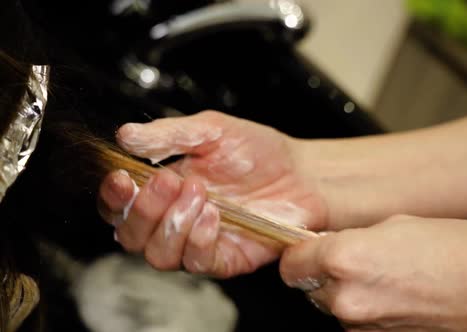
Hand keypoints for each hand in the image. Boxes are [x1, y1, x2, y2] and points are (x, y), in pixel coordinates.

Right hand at [97, 111, 327, 277]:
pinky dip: (198, 239)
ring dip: (171, 225)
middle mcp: (175, 219)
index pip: (120, 205)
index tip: (121, 178)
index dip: (112, 197)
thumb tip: (125, 135)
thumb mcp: (212, 131)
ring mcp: (199, 241)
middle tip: (170, 181)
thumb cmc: (258, 152)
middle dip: (144, 209)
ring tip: (199, 194)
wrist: (301, 173)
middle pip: (131, 235)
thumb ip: (169, 134)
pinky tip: (214, 215)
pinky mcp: (225, 258)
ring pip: (158, 255)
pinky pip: (197, 263)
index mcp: (165, 189)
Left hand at [280, 215, 466, 331]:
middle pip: (309, 286)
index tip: (308, 249)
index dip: (299, 253)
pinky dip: (366, 308)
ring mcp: (361, 326)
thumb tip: (330, 247)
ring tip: (384, 276)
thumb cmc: (457, 250)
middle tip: (357, 259)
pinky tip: (394, 294)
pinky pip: (356, 321)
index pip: (291, 262)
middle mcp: (346, 297)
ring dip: (346, 291)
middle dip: (324, 272)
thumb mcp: (395, 224)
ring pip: (332, 305)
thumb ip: (351, 238)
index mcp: (344, 258)